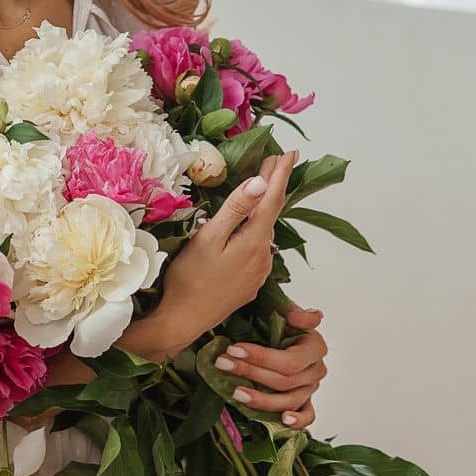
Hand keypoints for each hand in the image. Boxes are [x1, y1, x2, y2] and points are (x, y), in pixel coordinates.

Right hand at [153, 150, 298, 346]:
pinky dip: (256, 232)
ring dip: (264, 210)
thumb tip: (260, 182)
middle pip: (271, 214)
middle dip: (274, 186)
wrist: (183, 322)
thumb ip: (235, 209)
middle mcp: (263, 256)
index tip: (291, 152)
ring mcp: (258, 273)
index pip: (273, 199)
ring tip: (261, 190)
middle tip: (278, 161)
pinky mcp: (248, 284)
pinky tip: (247, 229)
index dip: (281, 174)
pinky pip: (257, 250)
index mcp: (254, 241)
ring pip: (264, 233)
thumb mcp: (209, 238)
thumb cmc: (189, 278)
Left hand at [213, 304, 327, 428]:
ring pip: (290, 401)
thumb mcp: (280, 308)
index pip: (289, 361)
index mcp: (315, 347)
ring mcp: (310, 387)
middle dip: (251, 373)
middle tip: (223, 365)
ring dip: (262, 400)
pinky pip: (307, 416)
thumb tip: (309, 317)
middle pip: (284, 381)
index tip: (233, 349)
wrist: (273, 328)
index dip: (261, 358)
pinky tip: (283, 420)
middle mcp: (315, 369)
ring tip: (236, 393)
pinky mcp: (304, 400)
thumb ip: (293, 311)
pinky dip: (298, 421)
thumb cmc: (276, 319)